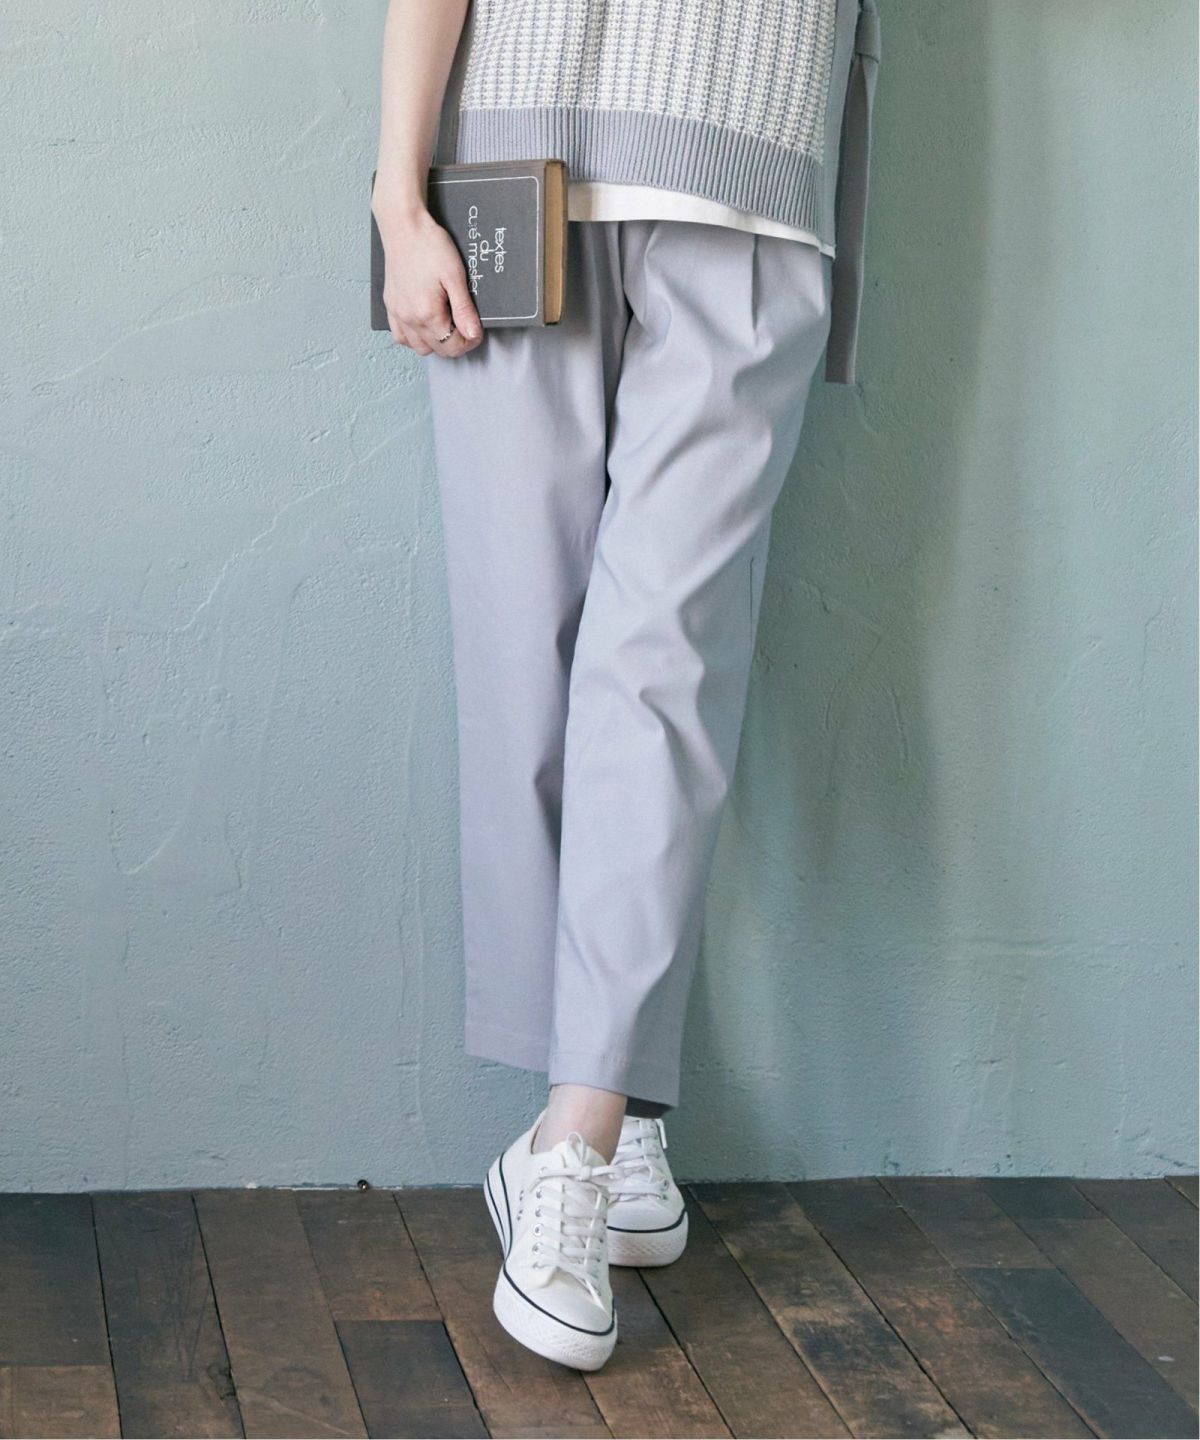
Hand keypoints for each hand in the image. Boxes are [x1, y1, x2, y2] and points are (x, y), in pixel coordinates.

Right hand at [373, 202, 482, 357]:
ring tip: (446, 324)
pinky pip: (401, 336)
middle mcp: (409, 318)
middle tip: (465, 326)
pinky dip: (414, 337)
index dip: (469, 342)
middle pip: (437, 349)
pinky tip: (424, 325)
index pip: (452, 346)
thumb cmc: (429, 244)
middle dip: (455, 343)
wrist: (404, 225)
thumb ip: (464, 310)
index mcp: (427, 313)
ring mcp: (397, 313)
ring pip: (418, 347)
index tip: (477, 331)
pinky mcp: (391, 305)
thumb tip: (473, 334)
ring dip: (435, 343)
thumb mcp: (455, 276)